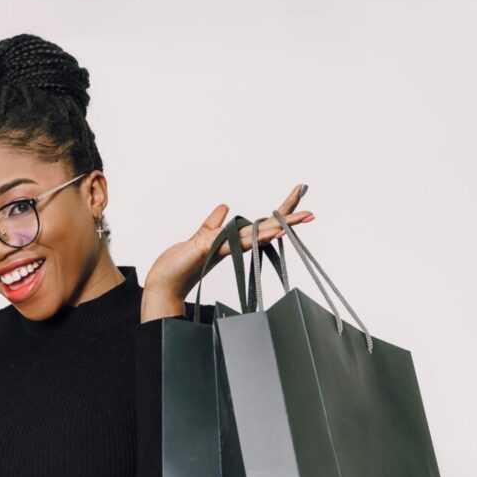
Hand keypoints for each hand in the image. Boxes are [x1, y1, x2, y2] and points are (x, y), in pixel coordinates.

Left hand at [143, 183, 312, 305]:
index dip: (280, 211)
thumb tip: (224, 207)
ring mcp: (224, 248)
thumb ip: (213, 223)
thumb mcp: (199, 237)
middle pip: (267, 229)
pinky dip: (254, 237)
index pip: (261, 223)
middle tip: (313, 213)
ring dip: (278, 228)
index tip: (298, 193)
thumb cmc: (180, 264)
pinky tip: (270, 232)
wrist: (163, 283)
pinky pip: (237, 241)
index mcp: (232, 239)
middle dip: (290, 220)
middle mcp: (233, 245)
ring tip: (300, 221)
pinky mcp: (211, 250)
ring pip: (257, 236)